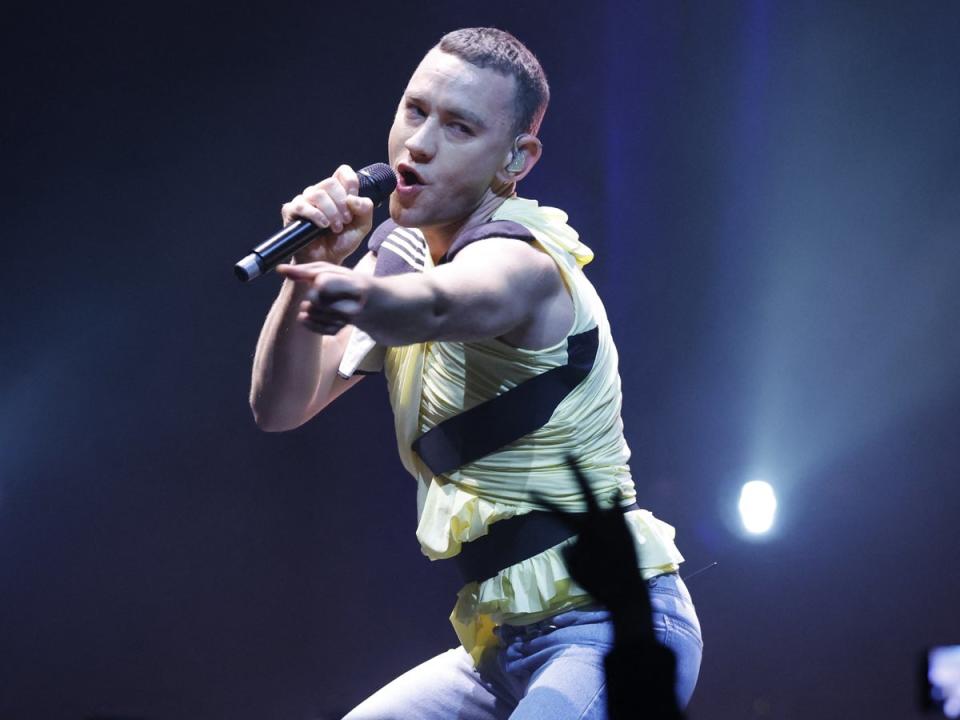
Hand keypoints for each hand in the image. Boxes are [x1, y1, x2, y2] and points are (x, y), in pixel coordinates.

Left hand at [276, 262, 370, 334]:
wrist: (373, 303)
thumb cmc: (348, 283)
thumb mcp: (333, 271)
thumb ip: (307, 270)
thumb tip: (280, 270)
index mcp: (354, 285)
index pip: (323, 284)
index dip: (317, 283)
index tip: (320, 282)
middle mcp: (354, 306)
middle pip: (314, 299)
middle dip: (312, 294)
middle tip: (318, 292)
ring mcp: (347, 321)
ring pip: (312, 312)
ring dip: (308, 307)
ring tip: (317, 302)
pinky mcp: (339, 330)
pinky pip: (314, 327)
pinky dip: (307, 321)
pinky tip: (309, 315)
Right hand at [280, 164, 374, 264]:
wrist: (326, 260)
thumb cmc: (341, 242)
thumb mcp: (362, 226)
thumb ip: (365, 209)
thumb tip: (352, 198)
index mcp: (336, 192)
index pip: (342, 172)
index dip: (350, 182)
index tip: (353, 202)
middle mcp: (319, 193)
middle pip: (330, 183)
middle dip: (341, 204)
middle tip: (346, 221)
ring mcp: (304, 201)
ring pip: (317, 194)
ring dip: (331, 212)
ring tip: (336, 228)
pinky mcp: (291, 211)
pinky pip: (302, 205)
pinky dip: (316, 215)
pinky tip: (323, 226)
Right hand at [535, 457, 648, 616]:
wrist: (629, 593)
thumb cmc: (599, 584)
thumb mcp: (575, 570)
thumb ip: (570, 551)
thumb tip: (574, 541)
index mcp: (586, 530)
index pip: (560, 512)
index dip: (544, 501)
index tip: (532, 490)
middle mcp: (603, 521)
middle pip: (587, 491)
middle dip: (576, 471)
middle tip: (569, 455)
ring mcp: (618, 524)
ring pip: (607, 499)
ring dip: (600, 489)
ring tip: (597, 478)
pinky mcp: (629, 530)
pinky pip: (619, 511)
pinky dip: (615, 503)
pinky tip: (615, 495)